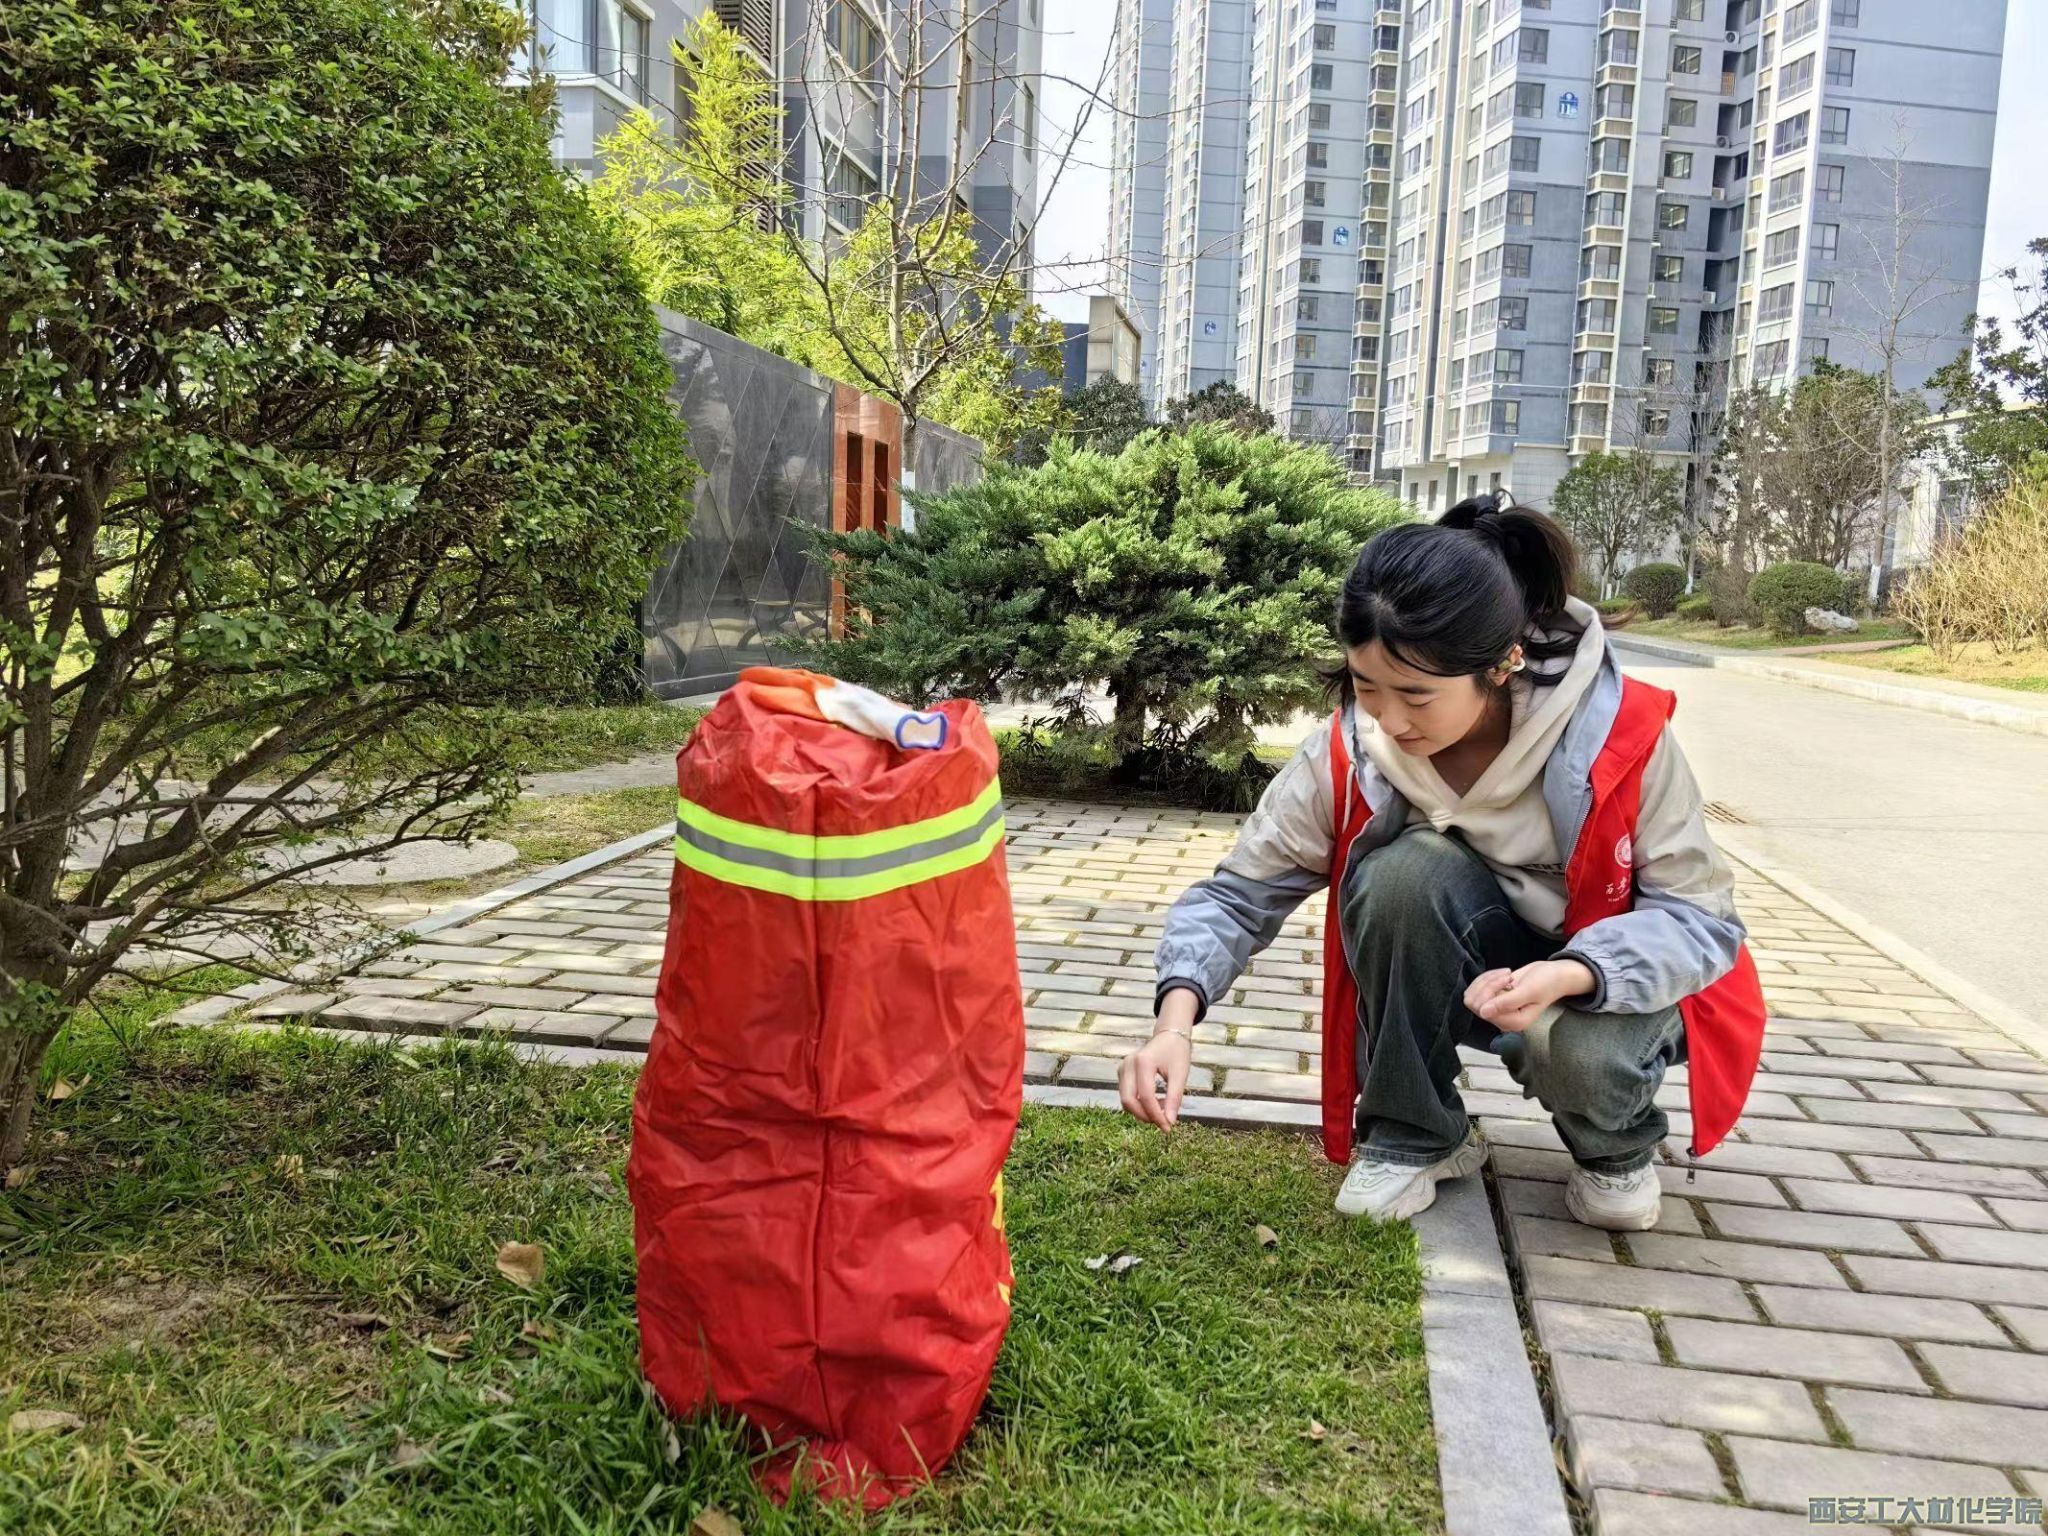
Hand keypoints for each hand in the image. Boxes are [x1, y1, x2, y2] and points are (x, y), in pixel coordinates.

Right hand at [1118, 991, 1197, 1129]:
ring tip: (1163, 1109)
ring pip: (1126, 1100)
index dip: (1156, 1115)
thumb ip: (1174, 1099)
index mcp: (1143, 1062)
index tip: (1168, 1127)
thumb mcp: (1180, 1075)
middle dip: (1145, 1116)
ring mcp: (1122, 1068)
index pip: (1146, 1096)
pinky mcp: (1121, 1073)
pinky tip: (1156, 1102)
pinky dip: (1140, 1105)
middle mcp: (1128, 1064)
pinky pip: (1127, 1095)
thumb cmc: (1177, 1054)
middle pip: (1129, 1100)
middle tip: (1163, 1123)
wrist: (1169, 1037)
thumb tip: (1169, 1122)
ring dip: (1143, 1112)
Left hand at [1464, 959, 1595, 1033]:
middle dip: (1487, 984)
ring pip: (1472, 995)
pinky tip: (1504, 974)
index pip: (1483, 1009)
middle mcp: (1503, 1019)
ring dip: (1487, 980)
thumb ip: (1507, 1003)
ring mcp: (1498, 1010)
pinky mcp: (1495, 1000)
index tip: (1509, 979)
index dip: (1490, 991)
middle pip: (1474, 1002)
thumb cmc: (1546, 982)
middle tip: (1507, 976)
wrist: (1553, 975)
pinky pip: (1477, 989)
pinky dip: (1487, 977)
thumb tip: (1483, 1012)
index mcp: (1513, 1023)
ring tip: (1507, 975)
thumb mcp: (1529, 991)